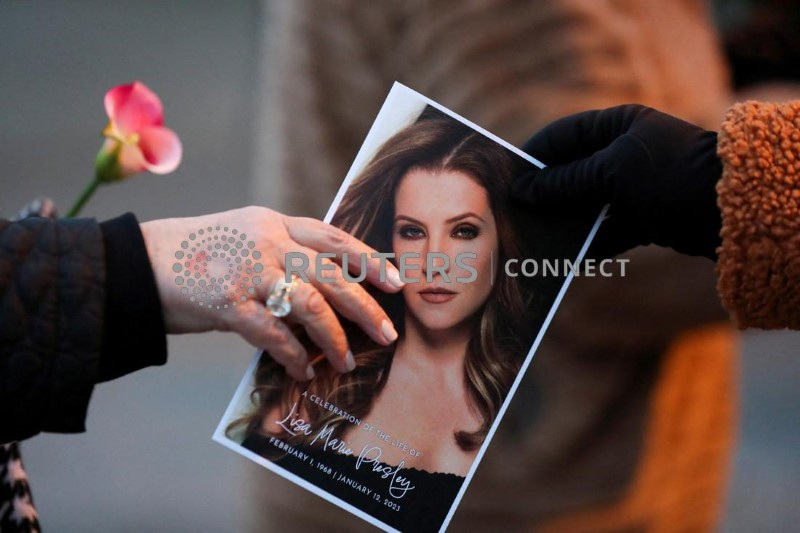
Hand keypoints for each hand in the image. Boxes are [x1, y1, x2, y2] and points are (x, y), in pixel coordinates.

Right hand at [140, 206, 402, 380]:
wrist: (140, 262)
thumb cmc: (199, 253)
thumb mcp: (247, 237)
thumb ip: (284, 253)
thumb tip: (325, 289)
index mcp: (275, 223)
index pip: (334, 238)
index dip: (370, 259)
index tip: (397, 280)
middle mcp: (268, 242)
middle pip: (333, 274)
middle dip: (366, 306)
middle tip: (388, 331)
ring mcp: (249, 271)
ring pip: (310, 306)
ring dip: (334, 339)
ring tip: (347, 361)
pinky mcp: (229, 303)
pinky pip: (273, 335)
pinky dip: (292, 356)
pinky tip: (303, 372)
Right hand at [512, 104, 721, 258]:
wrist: (730, 209)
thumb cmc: (669, 174)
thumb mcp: (610, 171)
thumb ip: (564, 181)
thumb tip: (523, 190)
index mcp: (617, 125)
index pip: (563, 135)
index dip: (533, 156)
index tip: (507, 177)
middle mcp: (624, 152)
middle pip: (572, 173)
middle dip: (545, 195)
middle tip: (513, 213)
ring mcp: (634, 186)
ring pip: (587, 205)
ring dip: (564, 223)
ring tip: (534, 240)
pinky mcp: (645, 218)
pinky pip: (607, 230)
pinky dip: (589, 244)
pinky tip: (567, 259)